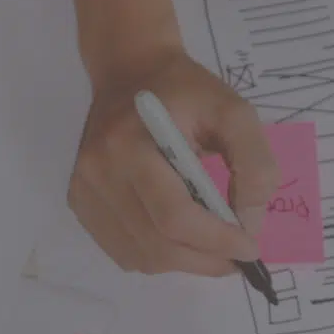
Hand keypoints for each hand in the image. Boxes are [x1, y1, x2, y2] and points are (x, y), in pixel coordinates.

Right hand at [70, 47, 278, 275]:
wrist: (131, 71)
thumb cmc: (186, 91)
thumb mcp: (234, 111)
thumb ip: (254, 164)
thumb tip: (248, 222)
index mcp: (130, 143)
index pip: (174, 215)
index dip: (216, 241)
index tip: (250, 247)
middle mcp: (98, 172)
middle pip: (157, 245)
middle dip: (206, 260)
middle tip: (238, 256)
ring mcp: (83, 190)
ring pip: (140, 257)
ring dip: (185, 263)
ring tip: (212, 247)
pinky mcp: (80, 202)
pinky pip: (123, 252)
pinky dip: (159, 257)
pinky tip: (179, 238)